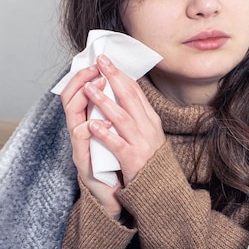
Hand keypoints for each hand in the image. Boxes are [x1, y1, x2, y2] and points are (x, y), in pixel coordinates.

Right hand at [60, 65, 121, 218]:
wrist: (113, 196)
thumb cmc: (113, 162)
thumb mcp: (113, 133)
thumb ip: (112, 113)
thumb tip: (119, 87)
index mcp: (88, 122)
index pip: (79, 93)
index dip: (86, 76)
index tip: (99, 62)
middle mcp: (79, 132)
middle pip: (69, 100)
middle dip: (81, 81)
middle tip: (96, 69)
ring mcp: (80, 148)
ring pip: (72, 118)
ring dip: (84, 101)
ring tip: (96, 87)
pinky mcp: (84, 164)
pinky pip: (81, 144)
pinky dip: (88, 131)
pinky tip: (96, 123)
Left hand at [85, 54, 165, 185]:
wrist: (159, 187)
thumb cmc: (148, 157)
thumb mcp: (147, 131)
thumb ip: (135, 113)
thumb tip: (121, 90)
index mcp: (150, 118)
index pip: (135, 91)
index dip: (120, 74)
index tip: (106, 61)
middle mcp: (148, 127)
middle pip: (130, 97)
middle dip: (114, 77)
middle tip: (100, 62)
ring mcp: (141, 143)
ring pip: (122, 118)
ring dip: (104, 102)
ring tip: (89, 89)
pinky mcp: (133, 160)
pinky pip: (117, 144)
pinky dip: (105, 134)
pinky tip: (92, 125)